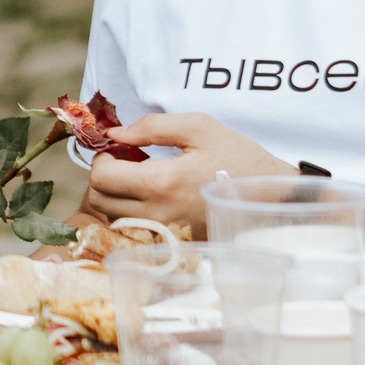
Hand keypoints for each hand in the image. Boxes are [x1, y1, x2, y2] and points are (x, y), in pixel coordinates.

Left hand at [80, 113, 296, 236]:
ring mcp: (161, 230)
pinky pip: (131, 226)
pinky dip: (129, 208)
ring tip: (142, 172)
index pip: (101, 177)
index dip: (103, 156)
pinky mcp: (169, 238)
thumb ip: (151, 126)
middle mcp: (155, 213)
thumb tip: (115, 133)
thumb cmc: (236, 155)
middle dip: (103, 174)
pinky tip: (152, 190)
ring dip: (114, 192)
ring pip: (110, 216)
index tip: (122, 146)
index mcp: (160, 183)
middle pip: (97, 200)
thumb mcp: (198, 126)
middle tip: (128, 158)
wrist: (267, 193)